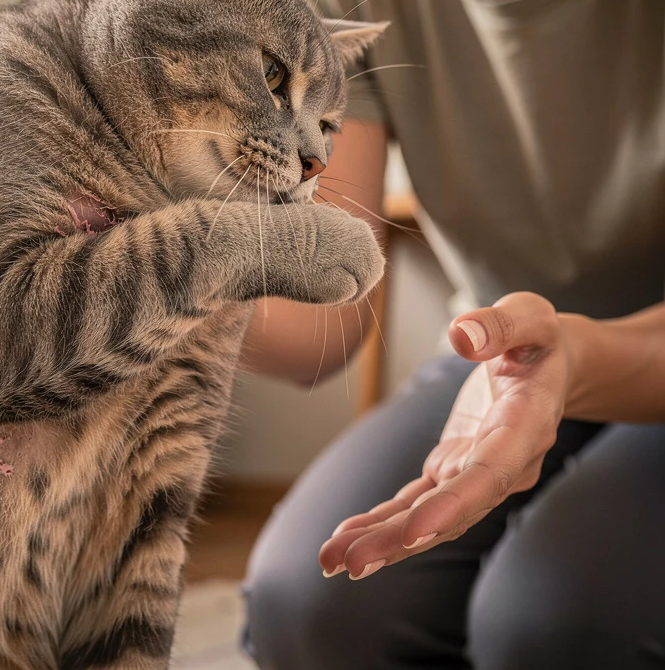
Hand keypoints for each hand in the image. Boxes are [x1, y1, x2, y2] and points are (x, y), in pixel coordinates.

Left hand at [318, 292, 570, 579]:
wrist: (549, 364)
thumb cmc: (537, 340)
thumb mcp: (529, 317)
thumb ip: (499, 325)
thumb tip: (462, 336)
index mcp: (524, 428)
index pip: (488, 475)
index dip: (453, 506)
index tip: (414, 533)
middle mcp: (502, 464)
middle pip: (451, 511)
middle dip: (401, 540)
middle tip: (352, 564)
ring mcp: (474, 473)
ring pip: (427, 516)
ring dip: (381, 540)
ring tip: (333, 561)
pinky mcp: (451, 469)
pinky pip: (414, 502)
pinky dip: (381, 520)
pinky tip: (345, 538)